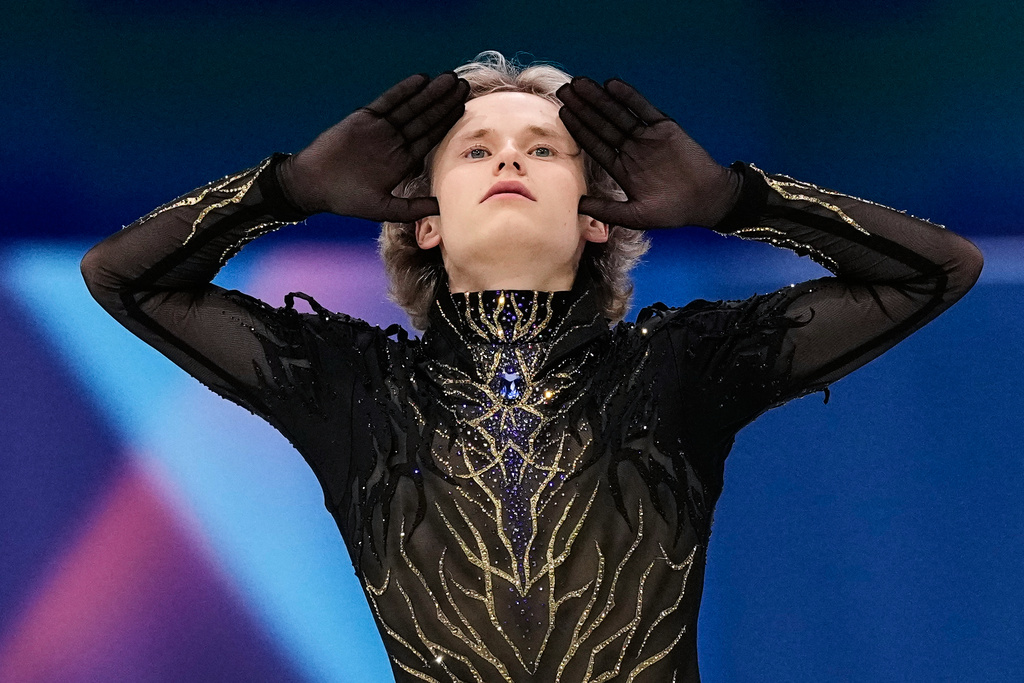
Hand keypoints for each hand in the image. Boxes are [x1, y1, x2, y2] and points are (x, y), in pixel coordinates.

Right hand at [278, 72, 469, 221]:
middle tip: (463, 85)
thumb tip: (442, 209)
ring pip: (410, 106)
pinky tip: (421, 80)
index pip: (431, 137)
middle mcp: (395, 142)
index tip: (464, 107)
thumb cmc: (347, 200)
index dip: (447, 122)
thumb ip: (413, 208)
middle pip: (425, 118)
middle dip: (444, 102)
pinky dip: (403, 90)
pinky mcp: (364, 117)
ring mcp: (380, 128)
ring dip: (429, 93)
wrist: (313, 184)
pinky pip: (388, 101)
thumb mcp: (384, 209)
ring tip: (449, 78)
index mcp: (403, 161)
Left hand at [555, 76, 740, 229]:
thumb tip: (577, 205)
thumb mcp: (635, 216)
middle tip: (564, 90)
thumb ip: (606, 210)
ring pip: (618, 113)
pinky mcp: (665, 128)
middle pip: (601, 124)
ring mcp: (647, 137)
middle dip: (583, 108)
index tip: (562, 113)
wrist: (707, 200)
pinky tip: (611, 85)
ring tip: (580, 82)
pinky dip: (628, 97)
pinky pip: (643, 109)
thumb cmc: (672, 212)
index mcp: (621, 168)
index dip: (578, 129)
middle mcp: (631, 150)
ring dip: (599, 98)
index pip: (594, 144)